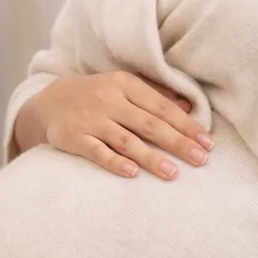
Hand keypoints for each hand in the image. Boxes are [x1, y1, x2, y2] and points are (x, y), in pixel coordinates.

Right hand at [16, 71, 211, 179]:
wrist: (50, 102)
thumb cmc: (96, 95)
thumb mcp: (123, 86)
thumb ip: (154, 94)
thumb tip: (189, 107)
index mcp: (124, 83)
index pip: (161, 107)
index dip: (186, 125)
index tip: (207, 142)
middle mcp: (107, 99)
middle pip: (148, 124)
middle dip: (177, 143)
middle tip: (201, 160)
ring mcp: (90, 119)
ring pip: (126, 140)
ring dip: (151, 158)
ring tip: (173, 174)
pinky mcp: (73, 137)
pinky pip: (97, 151)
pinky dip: (114, 162)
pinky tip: (132, 173)